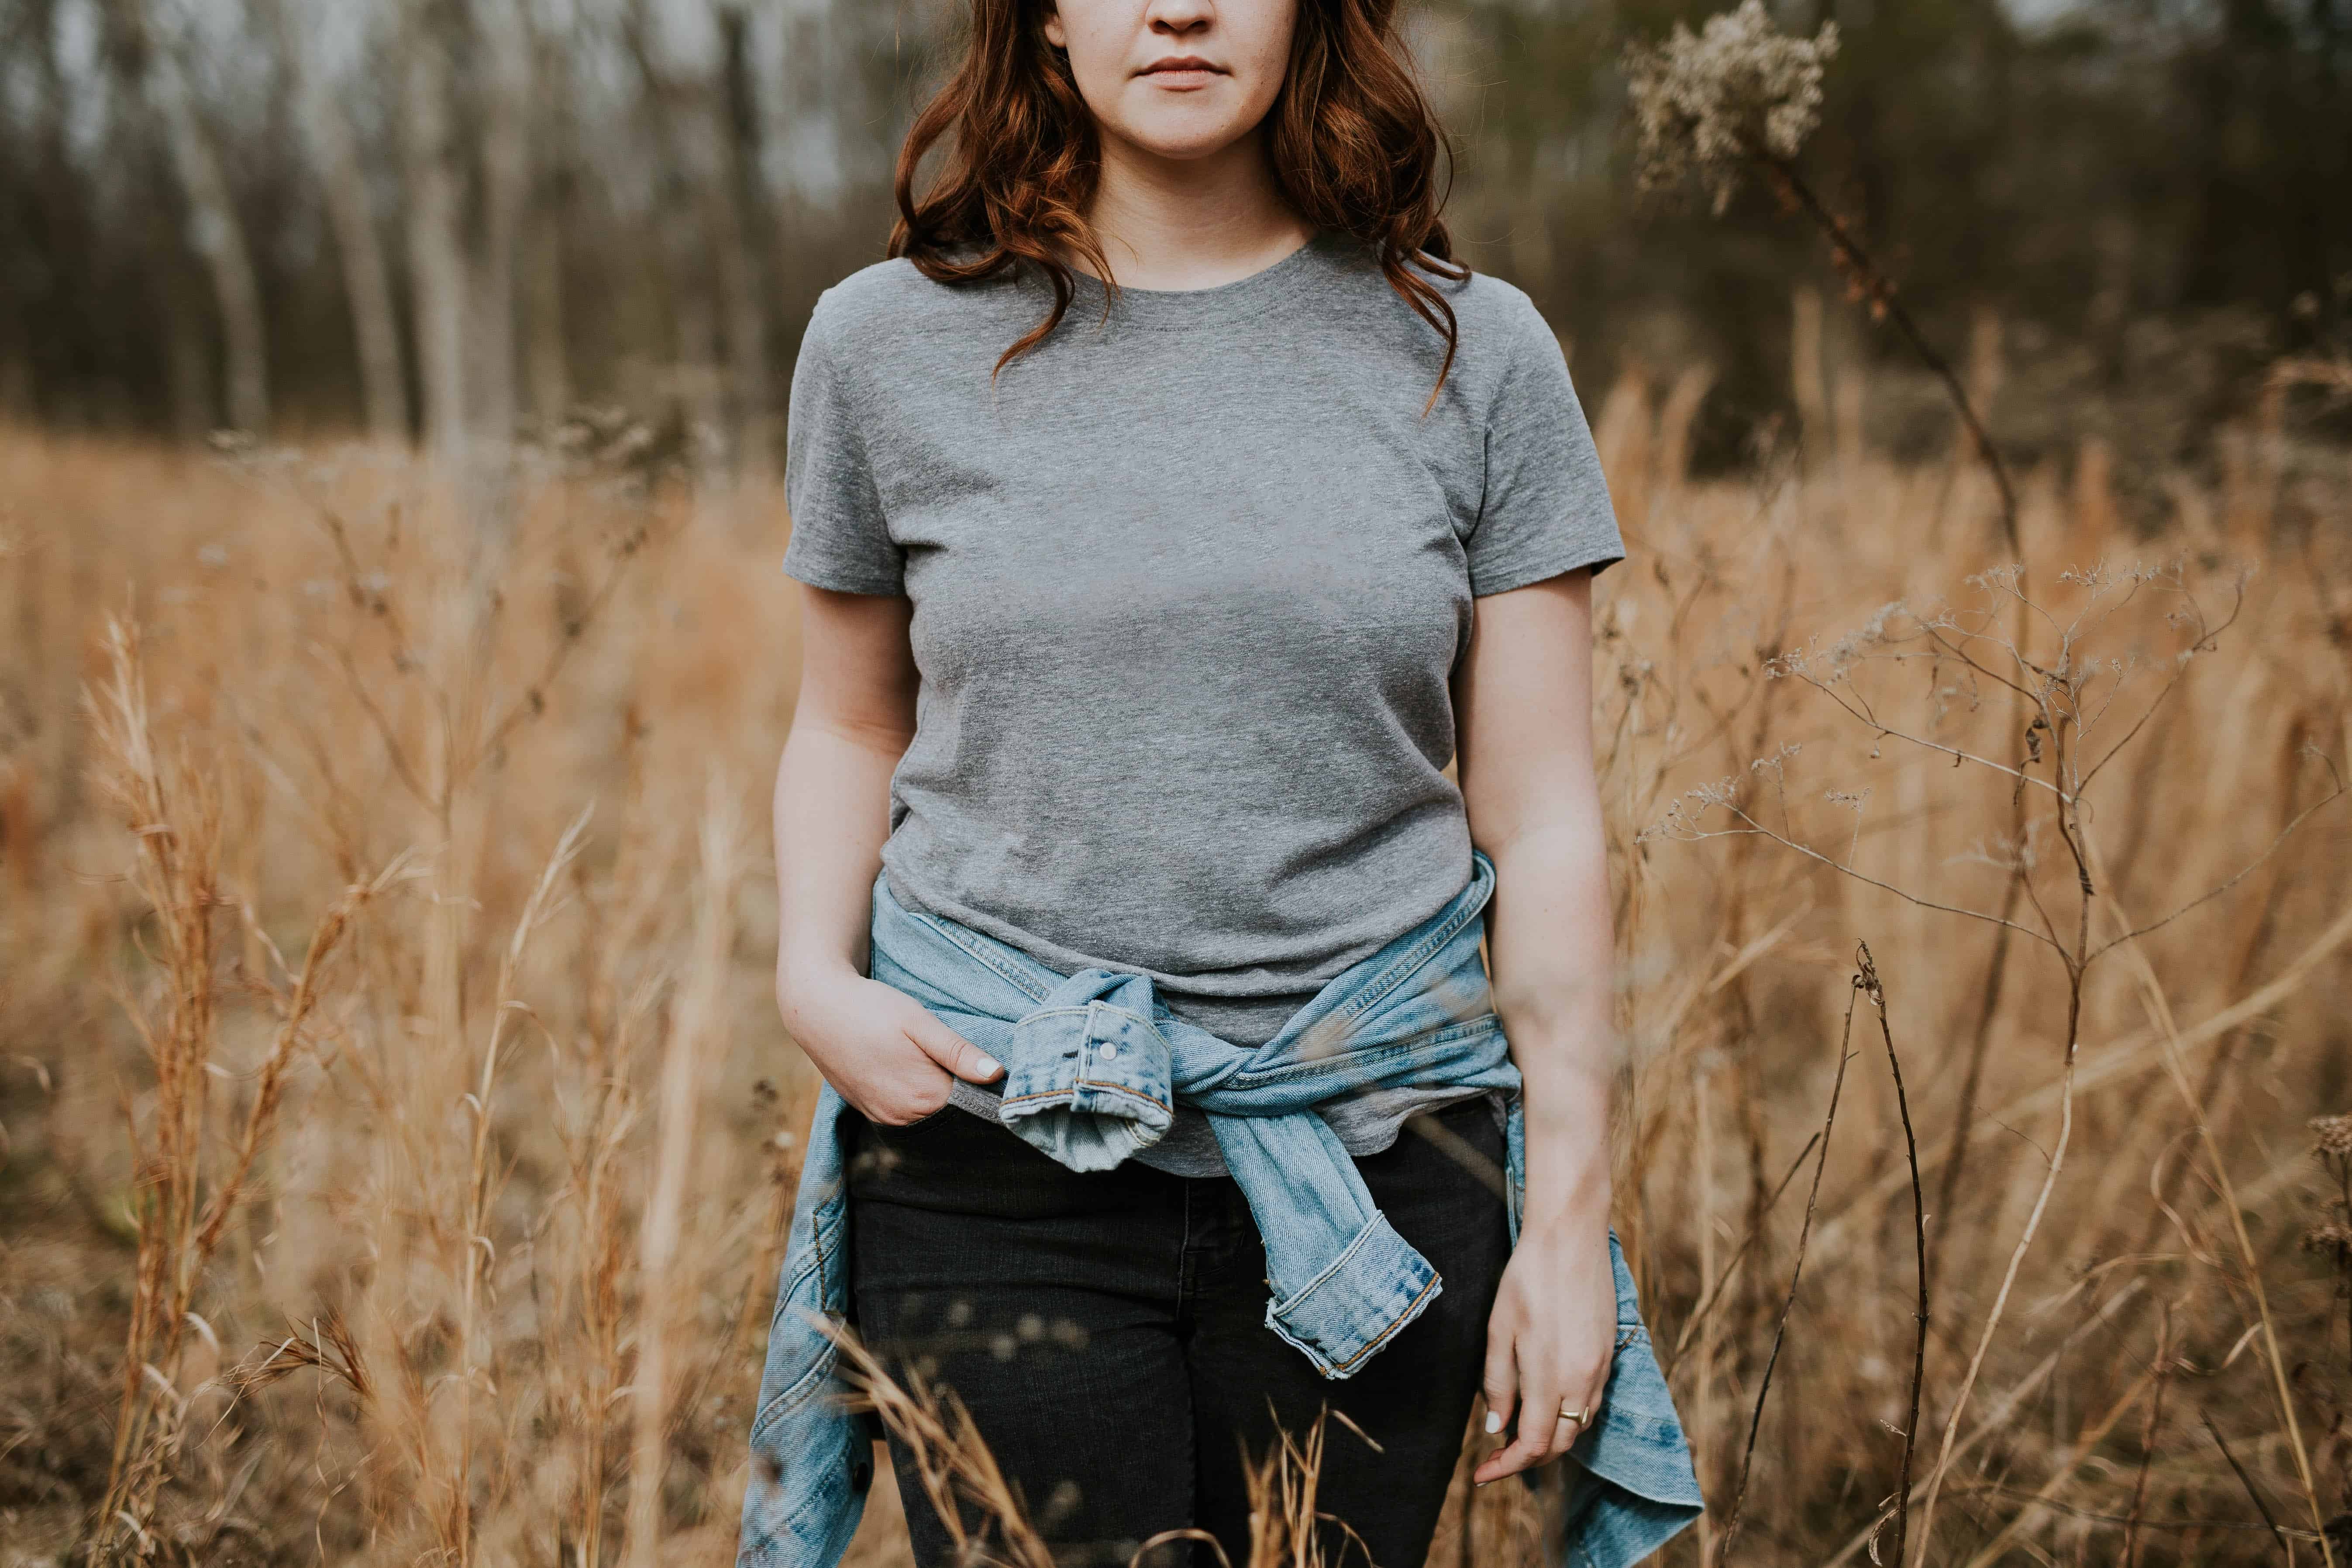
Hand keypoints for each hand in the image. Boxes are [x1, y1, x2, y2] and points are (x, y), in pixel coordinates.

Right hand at [777, 969, 1003, 1125]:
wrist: (817, 1008)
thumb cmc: (871, 1008)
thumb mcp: (920, 1022)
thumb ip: (958, 1052)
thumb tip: (997, 1074)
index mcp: (923, 1096)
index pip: (972, 1101)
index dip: (981, 1082)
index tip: (985, 1062)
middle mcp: (903, 1116)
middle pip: (950, 1109)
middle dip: (959, 1087)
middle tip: (953, 1053)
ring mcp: (884, 1117)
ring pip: (927, 1111)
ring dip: (935, 1090)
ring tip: (927, 1057)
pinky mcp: (870, 1111)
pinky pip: (905, 1111)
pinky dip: (913, 1095)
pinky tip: (909, 1068)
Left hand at [1473, 1213, 1615, 1485]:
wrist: (1571, 1237)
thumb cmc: (1527, 1278)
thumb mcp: (1500, 1329)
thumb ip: (1498, 1382)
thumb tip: (1495, 1428)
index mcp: (1551, 1376)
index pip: (1532, 1445)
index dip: (1506, 1466)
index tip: (1482, 1474)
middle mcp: (1583, 1380)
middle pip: (1559, 1445)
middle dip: (1527, 1460)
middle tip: (1495, 1458)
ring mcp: (1601, 1369)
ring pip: (1577, 1427)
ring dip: (1549, 1440)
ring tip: (1517, 1436)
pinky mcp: (1610, 1355)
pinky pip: (1591, 1403)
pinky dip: (1568, 1417)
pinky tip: (1546, 1407)